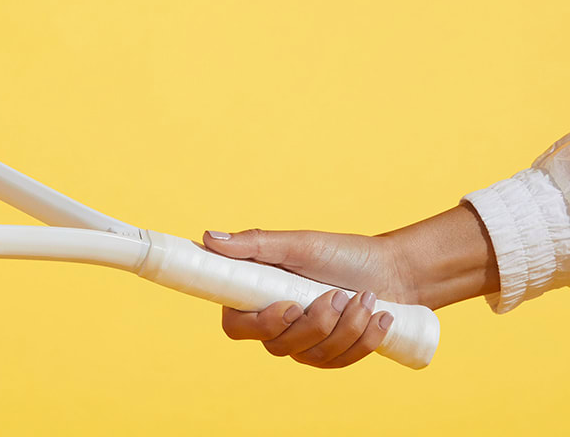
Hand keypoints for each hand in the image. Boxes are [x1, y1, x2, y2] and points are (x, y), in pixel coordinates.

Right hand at [204, 203, 498, 368]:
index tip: (290, 306)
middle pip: (280, 345)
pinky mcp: (333, 357)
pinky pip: (341, 362)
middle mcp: (276, 326)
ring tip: (364, 297)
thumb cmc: (341, 253)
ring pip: (314, 355)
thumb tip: (208, 238)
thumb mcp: (298, 244)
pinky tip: (379, 317)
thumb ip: (253, 244)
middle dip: (317, 322)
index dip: (260, 324)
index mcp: (257, 297)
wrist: (392, 271)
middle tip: (340, 293)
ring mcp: (304, 346)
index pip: (236, 327)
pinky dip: (364, 339)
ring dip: (346, 326)